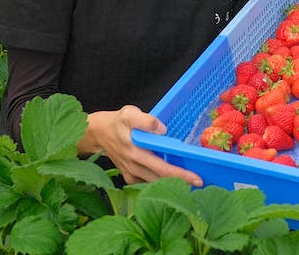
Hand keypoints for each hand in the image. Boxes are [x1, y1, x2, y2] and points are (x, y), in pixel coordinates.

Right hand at [80, 105, 203, 186]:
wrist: (97, 133)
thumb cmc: (117, 121)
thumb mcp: (129, 113)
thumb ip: (145, 120)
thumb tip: (162, 130)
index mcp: (137, 152)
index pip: (163, 168)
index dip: (181, 175)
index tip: (197, 178)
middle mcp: (135, 166)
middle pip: (162, 179)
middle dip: (182, 182)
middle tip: (201, 183)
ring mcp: (131, 173)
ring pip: (154, 183)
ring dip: (171, 184)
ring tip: (189, 183)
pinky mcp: (129, 176)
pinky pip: (146, 184)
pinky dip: (158, 183)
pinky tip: (169, 181)